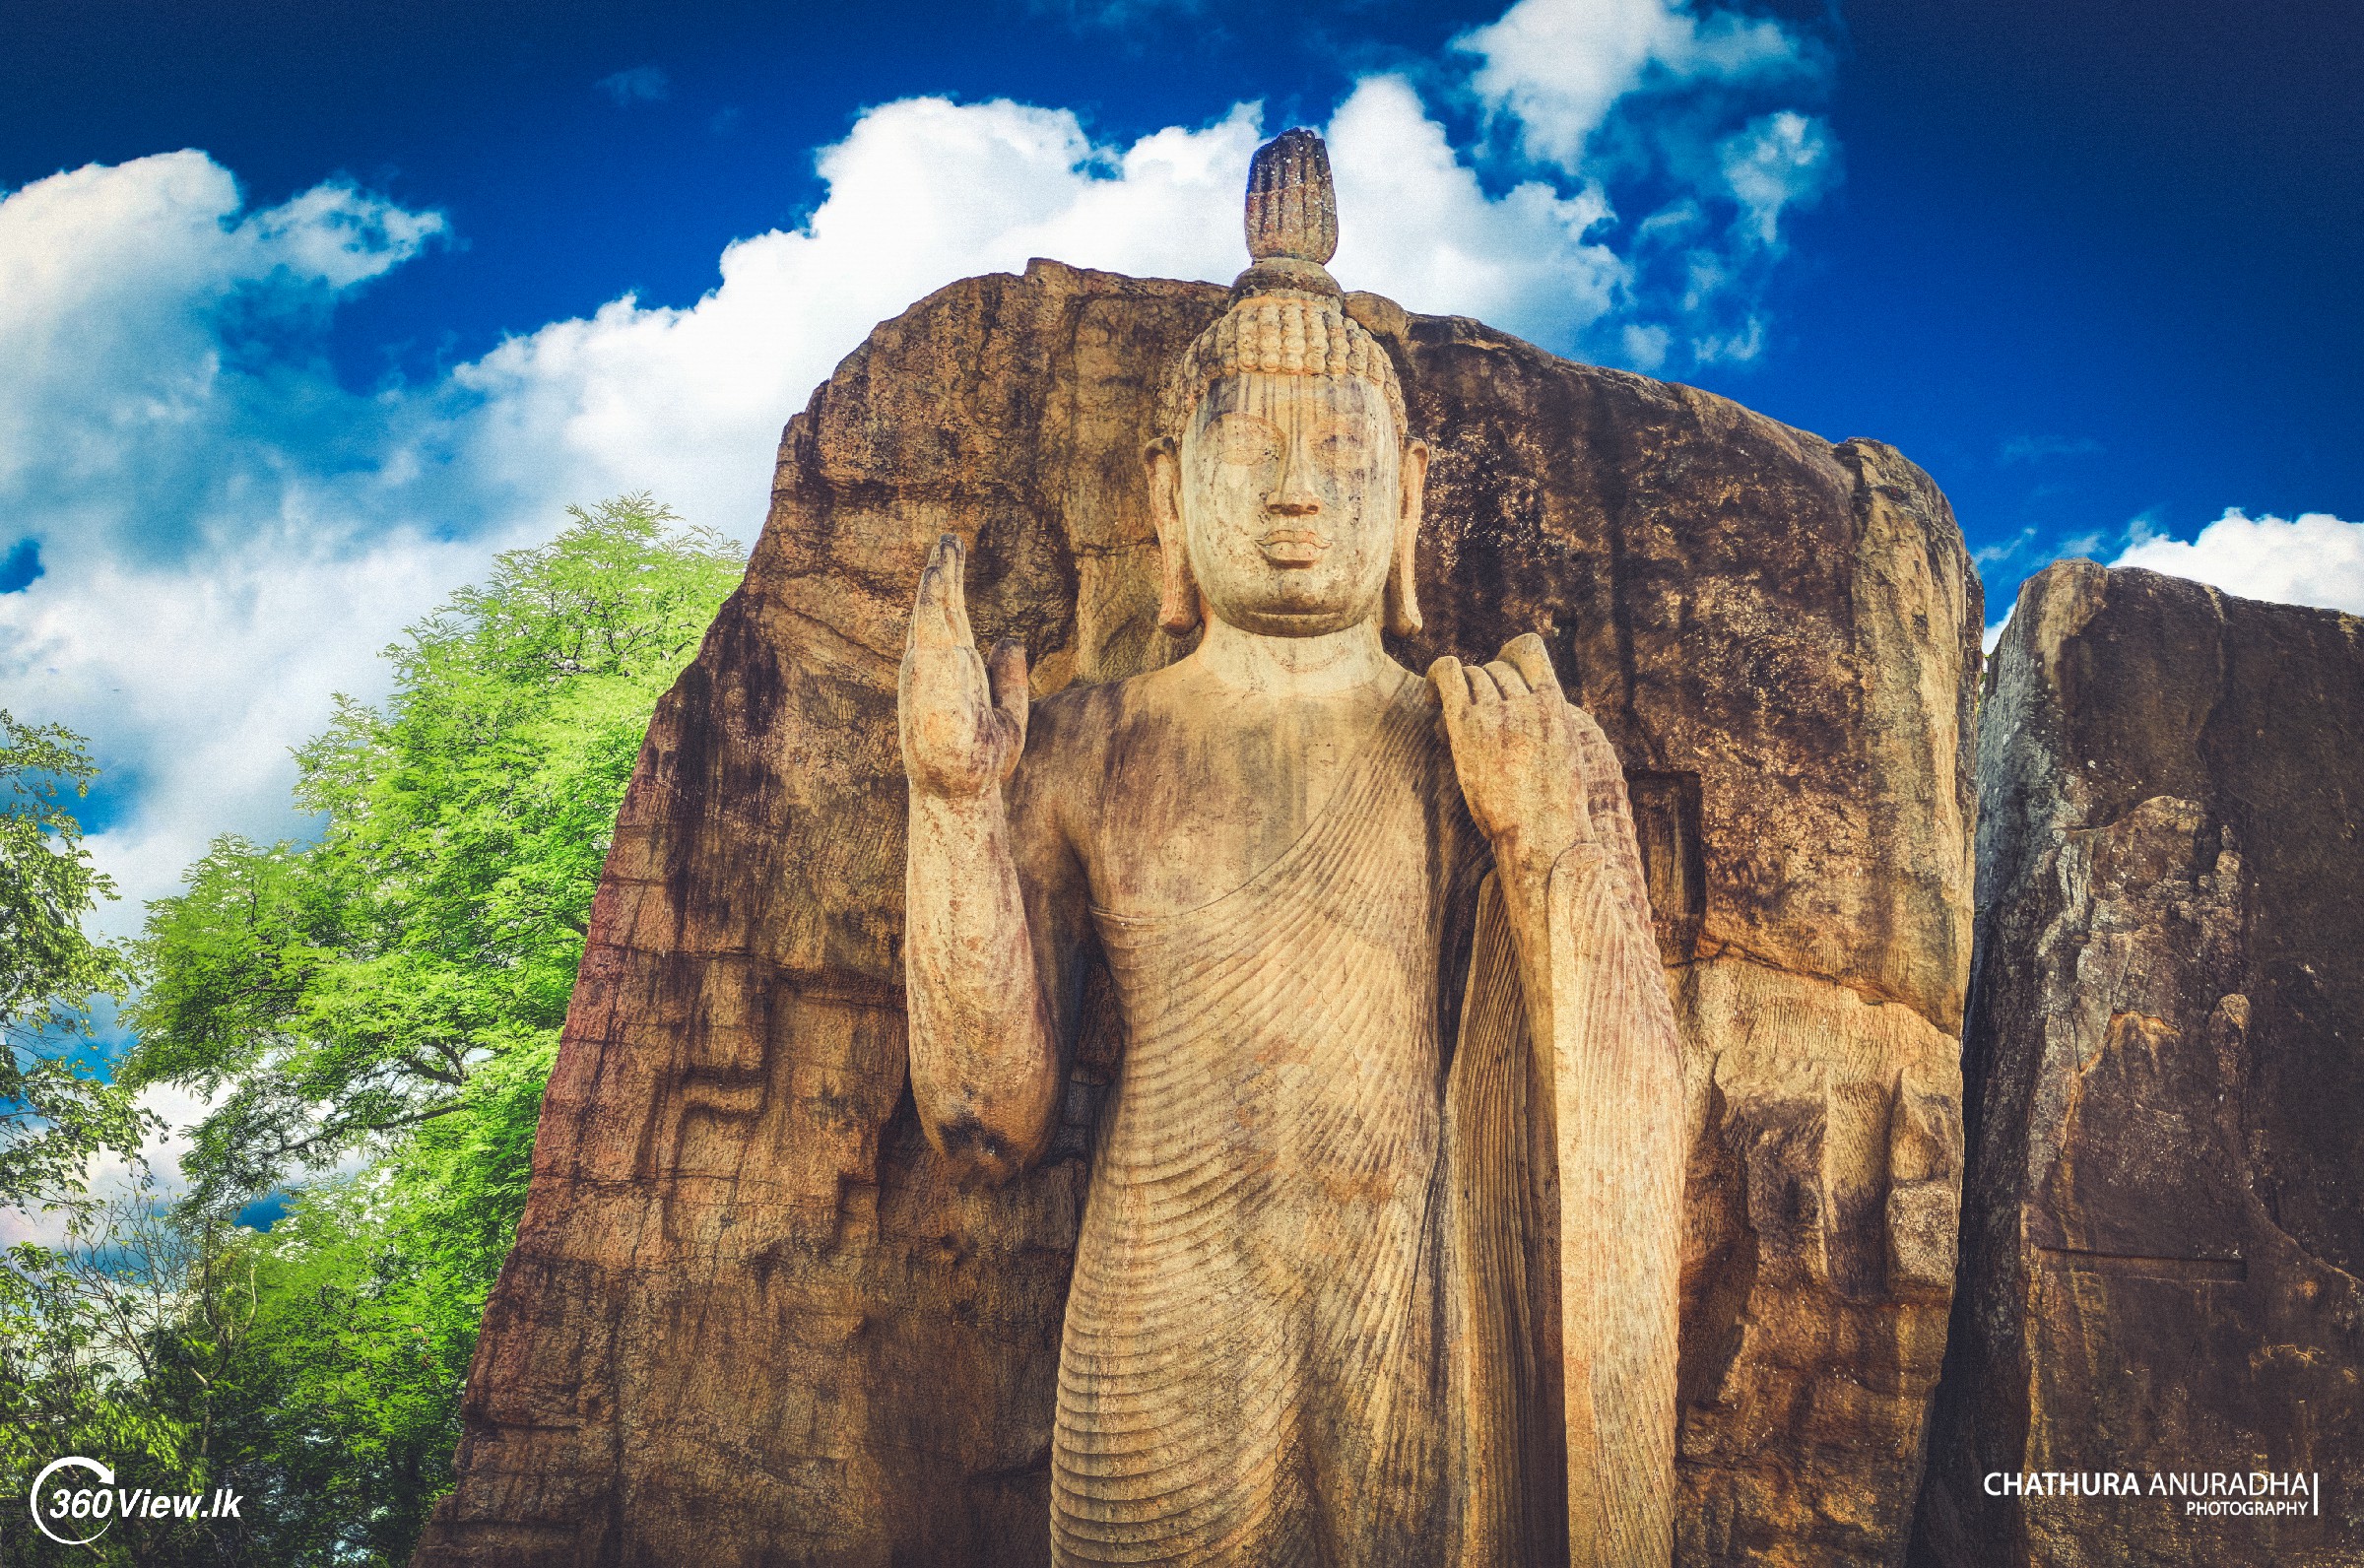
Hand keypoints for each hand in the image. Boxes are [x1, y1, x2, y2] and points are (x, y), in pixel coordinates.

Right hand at [900, 534, 1027, 799]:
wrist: (962, 789)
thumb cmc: (979, 763)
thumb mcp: (1008, 714)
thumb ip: (1010, 677)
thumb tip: (1011, 637)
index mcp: (952, 676)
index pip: (949, 626)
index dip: (948, 595)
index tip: (950, 565)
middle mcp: (935, 667)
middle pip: (938, 610)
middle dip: (944, 575)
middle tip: (949, 541)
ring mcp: (928, 667)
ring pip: (931, 611)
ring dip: (938, 577)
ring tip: (945, 546)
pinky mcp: (927, 670)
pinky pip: (928, 624)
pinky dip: (932, 595)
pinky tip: (938, 570)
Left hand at [1429, 632, 1599, 873]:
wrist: (1544, 836)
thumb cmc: (1552, 809)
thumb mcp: (1563, 755)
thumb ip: (1545, 726)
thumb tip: (1524, 711)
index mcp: (1555, 706)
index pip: (1529, 650)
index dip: (1508, 656)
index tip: (1498, 675)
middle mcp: (1528, 703)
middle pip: (1495, 668)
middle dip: (1482, 685)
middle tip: (1473, 716)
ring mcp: (1499, 713)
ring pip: (1471, 675)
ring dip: (1460, 691)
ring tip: (1451, 718)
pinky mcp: (1469, 727)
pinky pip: (1447, 676)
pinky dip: (1436, 675)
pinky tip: (1431, 696)